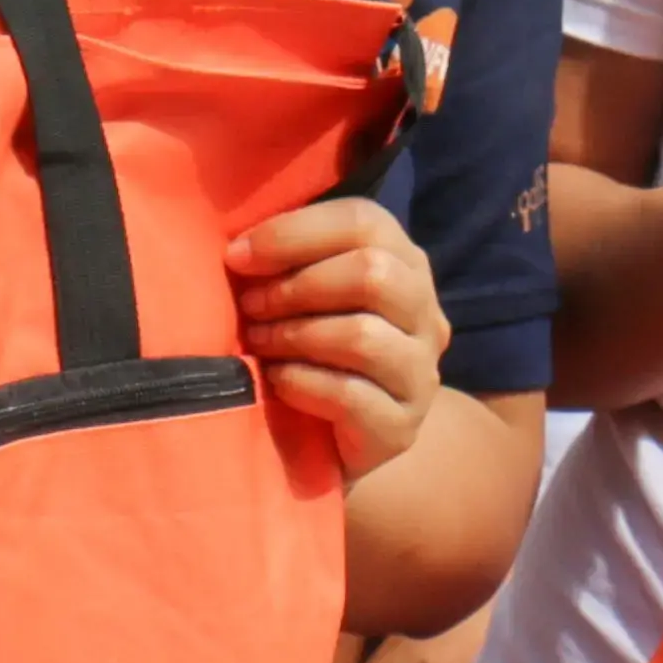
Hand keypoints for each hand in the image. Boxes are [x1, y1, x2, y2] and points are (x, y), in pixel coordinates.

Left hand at [233, 195, 446, 481]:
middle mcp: (425, 314)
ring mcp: (420, 374)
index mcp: (403, 262)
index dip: (294, 233)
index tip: (238, 256)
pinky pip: (350, 396)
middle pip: (373, 274)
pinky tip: (276, 383)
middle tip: (250, 307)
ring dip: (295, 335)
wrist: (331, 440)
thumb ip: (287, 258)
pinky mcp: (402, 427)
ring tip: (258, 343)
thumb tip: (237, 242)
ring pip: (363, 336)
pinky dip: (302, 383)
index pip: (363, 222)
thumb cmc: (306, 349)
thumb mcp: (301, 293)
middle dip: (296, 287)